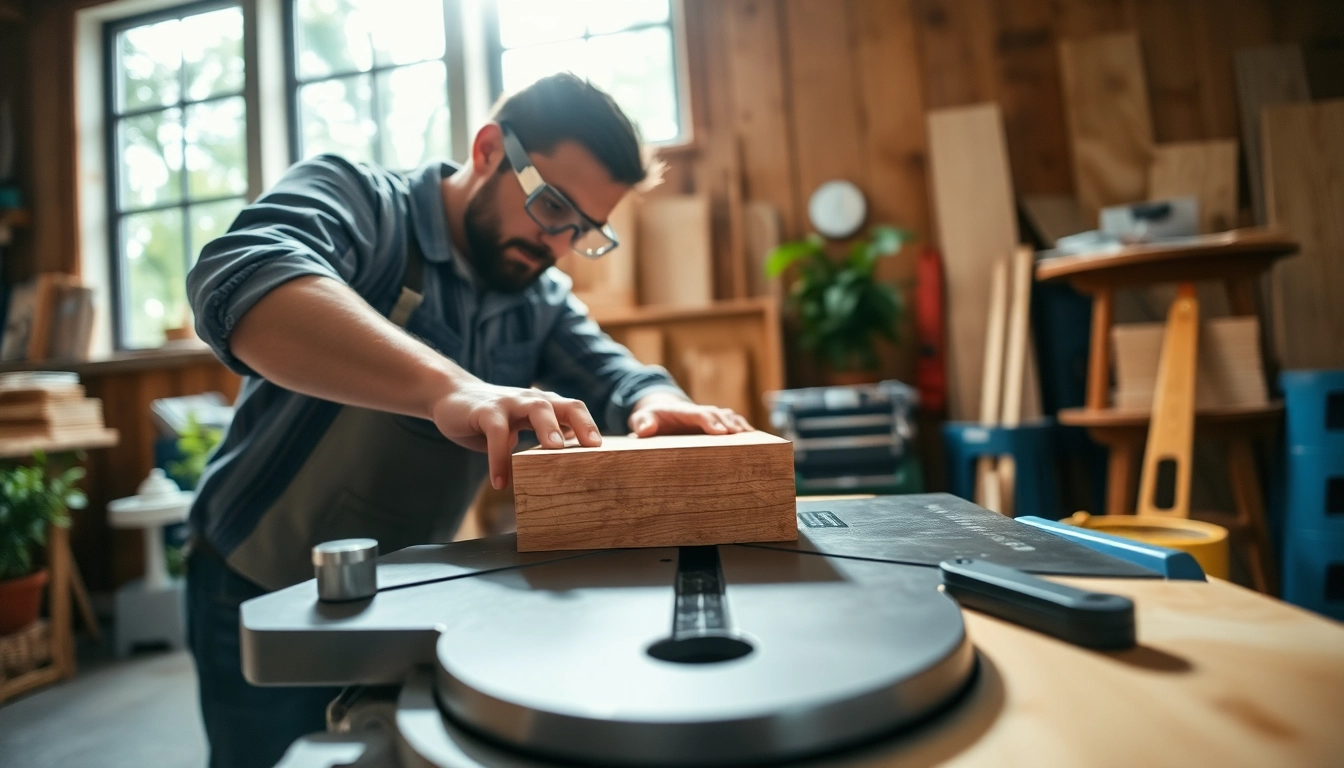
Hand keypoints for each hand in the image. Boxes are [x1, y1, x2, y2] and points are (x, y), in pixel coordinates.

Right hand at [430, 379, 601, 489]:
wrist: (449, 396)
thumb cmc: (491, 420)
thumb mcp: (519, 429)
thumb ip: (537, 444)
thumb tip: (563, 474)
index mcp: (544, 405)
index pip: (574, 410)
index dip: (590, 426)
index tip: (605, 449)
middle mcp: (531, 400)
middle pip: (563, 405)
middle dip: (581, 423)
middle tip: (593, 447)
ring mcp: (509, 402)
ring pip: (536, 408)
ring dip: (548, 427)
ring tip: (555, 449)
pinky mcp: (485, 411)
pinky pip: (496, 432)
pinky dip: (499, 458)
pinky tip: (500, 481)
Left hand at [628, 392, 753, 436]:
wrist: (658, 412)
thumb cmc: (649, 419)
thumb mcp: (640, 420)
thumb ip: (642, 424)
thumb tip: (645, 430)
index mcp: (683, 411)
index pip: (699, 414)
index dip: (711, 421)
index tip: (721, 432)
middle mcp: (698, 411)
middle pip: (717, 413)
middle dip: (729, 423)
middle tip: (740, 435)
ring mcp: (707, 416)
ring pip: (727, 416)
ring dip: (738, 424)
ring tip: (750, 435)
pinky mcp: (713, 422)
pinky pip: (730, 421)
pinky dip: (741, 426)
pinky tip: (752, 436)